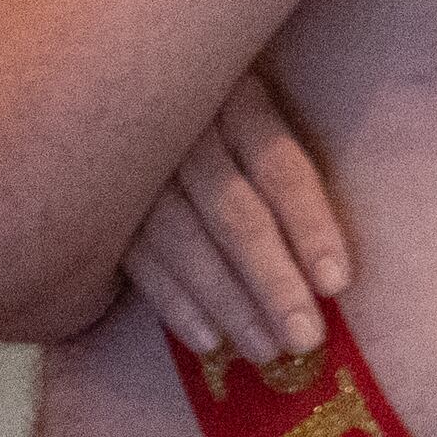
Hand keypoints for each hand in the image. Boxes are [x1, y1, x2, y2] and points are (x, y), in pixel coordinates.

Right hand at [120, 70, 351, 362]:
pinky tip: (208, 340)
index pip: (279, 167)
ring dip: (227, 302)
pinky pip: (138, 260)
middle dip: (272, 281)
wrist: (109, 86)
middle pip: (234, 212)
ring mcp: (133, 164)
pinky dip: (174, 303)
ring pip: (184, 242)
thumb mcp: (253, 108)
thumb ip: (286, 165)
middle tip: (304, 338)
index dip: (311, 226)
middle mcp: (182, 128)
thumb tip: (332, 266)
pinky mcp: (100, 201)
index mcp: (233, 97)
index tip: (337, 285)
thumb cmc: (215, 112)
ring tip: (266, 351)